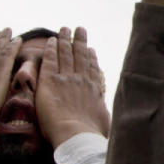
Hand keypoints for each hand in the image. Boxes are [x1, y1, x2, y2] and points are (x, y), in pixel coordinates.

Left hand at [35, 27, 109, 147]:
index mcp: (95, 90)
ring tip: (65, 29)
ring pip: (66, 54)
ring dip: (65, 40)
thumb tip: (113, 123)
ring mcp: (67, 79)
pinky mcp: (50, 82)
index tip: (90, 49)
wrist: (77, 135)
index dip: (91, 57)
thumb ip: (105, 117)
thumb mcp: (106, 123)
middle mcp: (82, 80)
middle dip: (79, 42)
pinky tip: (50, 41)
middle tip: (78, 29)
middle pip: (81, 56)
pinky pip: (50, 61)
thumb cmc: (92, 134)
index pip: (92, 69)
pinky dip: (51, 50)